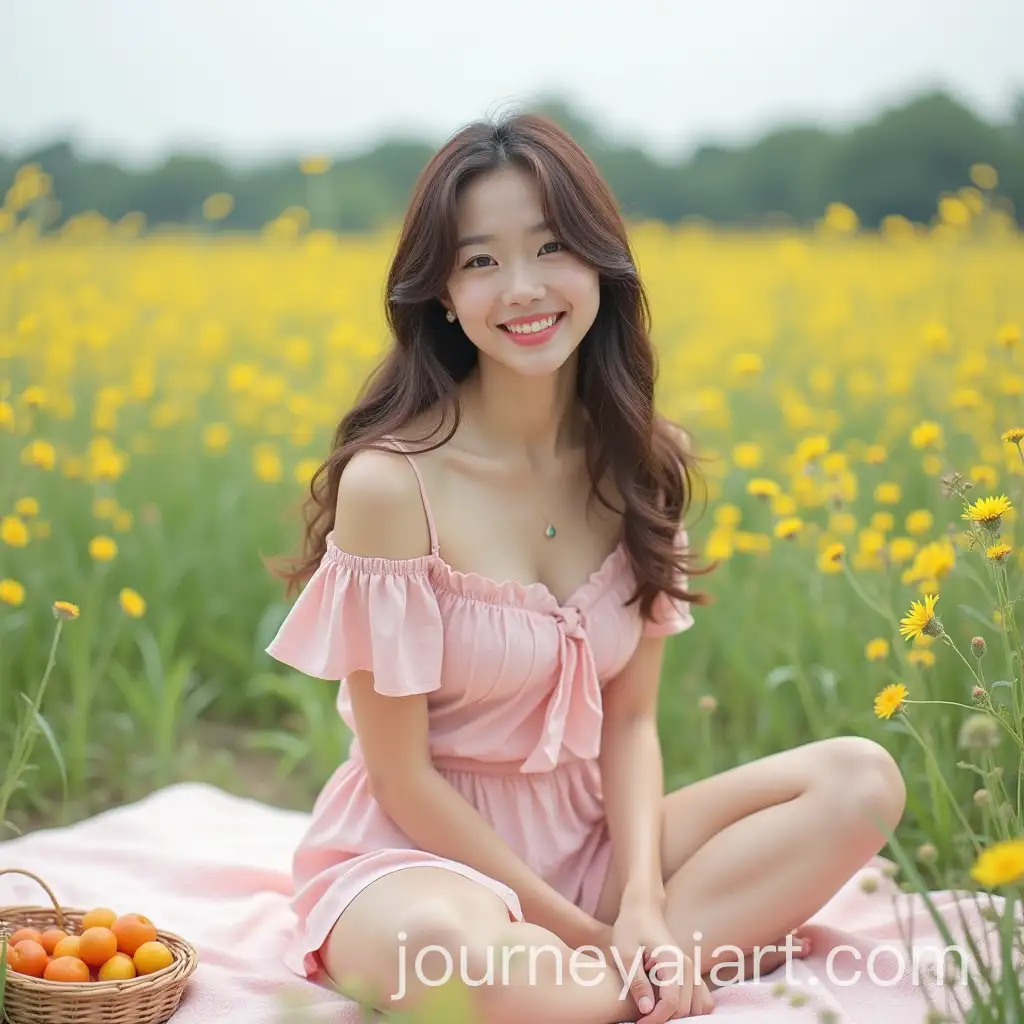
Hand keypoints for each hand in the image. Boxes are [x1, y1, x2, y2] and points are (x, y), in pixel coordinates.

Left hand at [610, 902, 713, 1020]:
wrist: (643, 908)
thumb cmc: (630, 928)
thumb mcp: (624, 954)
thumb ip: (637, 982)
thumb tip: (648, 1010)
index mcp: (673, 962)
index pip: (671, 1004)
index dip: (655, 1019)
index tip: (638, 1023)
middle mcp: (688, 967)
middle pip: (683, 1009)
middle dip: (663, 1018)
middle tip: (641, 1018)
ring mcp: (692, 969)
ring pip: (695, 1007)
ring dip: (676, 1015)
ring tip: (652, 1011)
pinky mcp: (690, 972)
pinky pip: (699, 998)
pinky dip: (687, 1008)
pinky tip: (666, 1007)